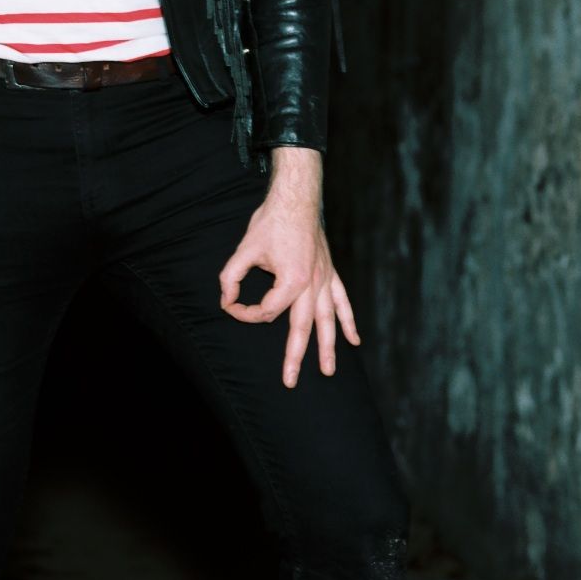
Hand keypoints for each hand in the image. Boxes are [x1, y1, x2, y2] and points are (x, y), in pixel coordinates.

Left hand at [217, 147, 360, 386]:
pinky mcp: (329, 273)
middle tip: (290, 381)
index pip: (266, 311)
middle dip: (295, 357)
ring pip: (329, 320)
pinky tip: (355, 340)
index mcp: (291, 280)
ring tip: (329, 371)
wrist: (296, 198)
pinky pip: (342, 301)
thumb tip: (226, 300)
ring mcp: (324, 280)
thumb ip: (230, 277)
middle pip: (302, 328)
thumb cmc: (271, 221)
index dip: (244, 313)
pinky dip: (349, 321)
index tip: (231, 304)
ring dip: (329, 347)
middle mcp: (312, 284)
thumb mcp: (243, 249)